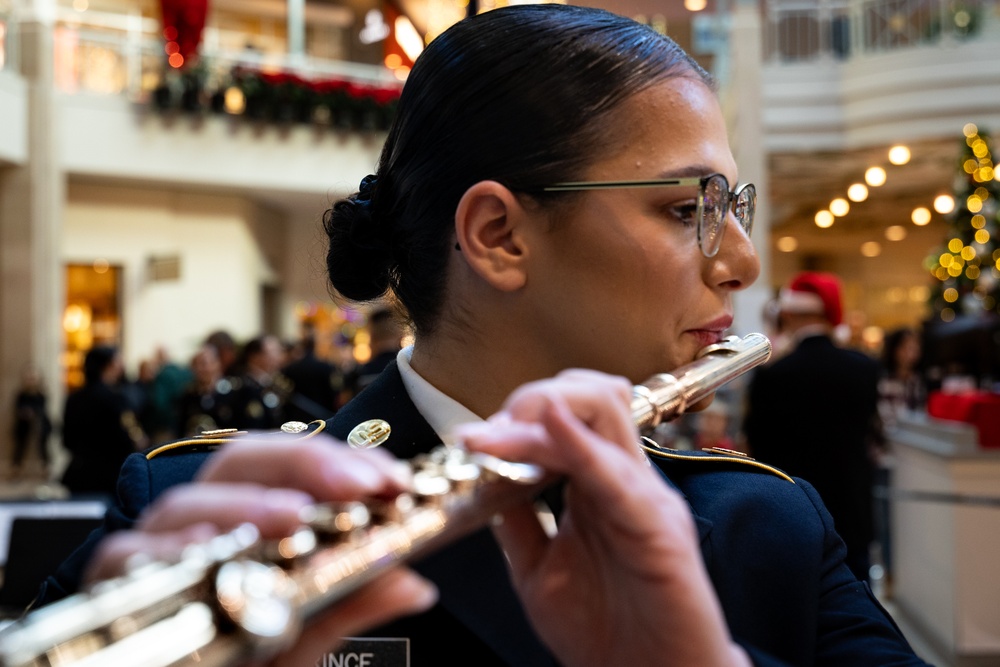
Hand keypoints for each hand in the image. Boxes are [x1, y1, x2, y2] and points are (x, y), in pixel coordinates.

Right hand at [86, 437, 437, 666]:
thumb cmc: (239, 661)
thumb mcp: (303, 640)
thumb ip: (352, 608)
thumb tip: (415, 585)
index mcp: (248, 522)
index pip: (290, 468)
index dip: (341, 462)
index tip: (390, 479)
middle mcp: (201, 527)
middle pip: (238, 465)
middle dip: (301, 464)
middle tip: (355, 485)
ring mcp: (156, 556)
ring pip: (183, 504)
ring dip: (243, 504)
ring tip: (294, 516)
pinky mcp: (117, 590)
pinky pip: (123, 558)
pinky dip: (166, 549)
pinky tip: (207, 549)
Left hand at [456, 369, 749, 666]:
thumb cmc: (606, 630)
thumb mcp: (538, 567)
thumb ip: (516, 520)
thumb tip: (480, 477)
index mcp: (598, 483)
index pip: (566, 416)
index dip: (517, 414)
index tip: (473, 436)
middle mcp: (624, 479)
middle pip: (589, 398)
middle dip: (531, 400)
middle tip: (486, 430)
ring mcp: (645, 496)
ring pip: (606, 414)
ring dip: (545, 411)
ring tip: (500, 431)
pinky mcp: (659, 528)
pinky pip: (617, 475)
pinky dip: (582, 445)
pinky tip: (553, 426)